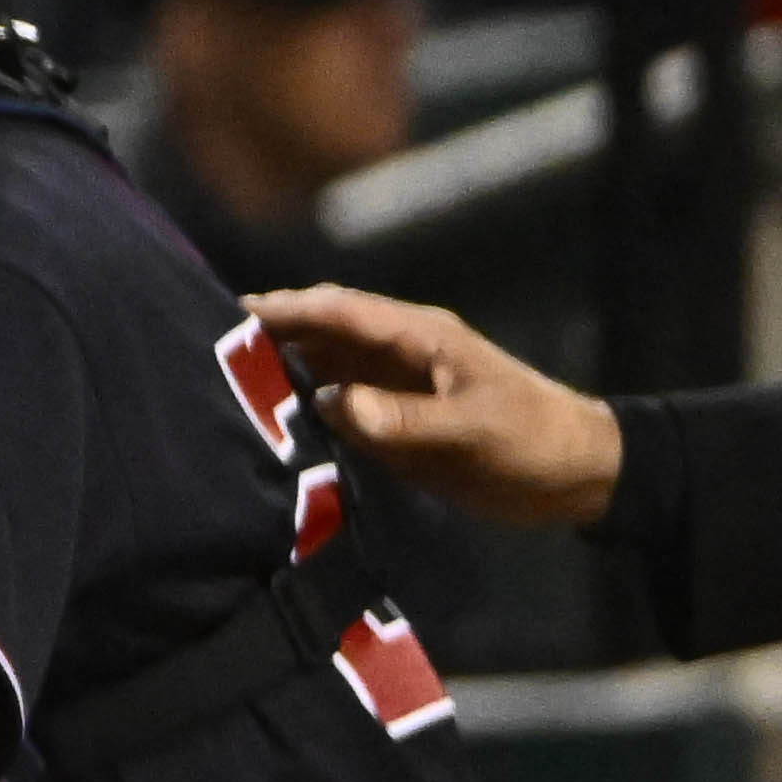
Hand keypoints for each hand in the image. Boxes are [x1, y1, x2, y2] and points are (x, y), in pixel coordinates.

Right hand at [248, 282, 629, 528]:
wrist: (578, 473)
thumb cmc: (533, 439)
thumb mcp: (473, 430)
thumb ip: (403, 420)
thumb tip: (332, 404)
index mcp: (419, 336)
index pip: (340, 310)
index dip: (287, 308)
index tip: (232, 313)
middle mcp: (398, 354)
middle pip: (321, 332)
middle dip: (267, 333)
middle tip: (203, 345)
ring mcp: (394, 387)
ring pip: (322, 369)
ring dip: (278, 371)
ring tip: (218, 382)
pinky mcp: (395, 422)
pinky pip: (336, 407)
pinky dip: (300, 409)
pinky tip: (266, 422)